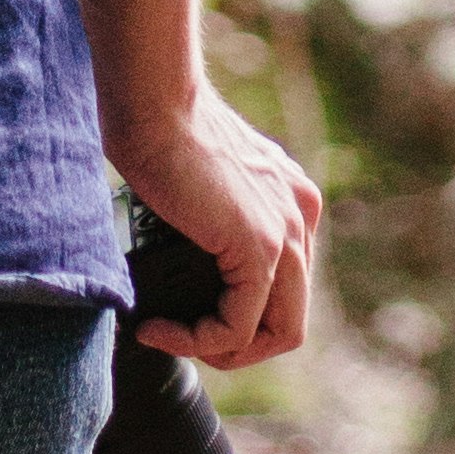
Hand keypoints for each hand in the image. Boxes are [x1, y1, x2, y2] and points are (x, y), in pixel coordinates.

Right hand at [106, 82, 324, 374]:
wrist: (154, 102)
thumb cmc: (157, 128)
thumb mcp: (202, 179)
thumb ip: (212, 214)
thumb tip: (186, 256)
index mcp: (291, 199)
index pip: (284, 286)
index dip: (240, 315)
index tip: (188, 313)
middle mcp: (299, 216)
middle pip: (289, 318)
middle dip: (238, 344)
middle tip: (182, 339)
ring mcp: (286, 232)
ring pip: (276, 333)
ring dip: (220, 351)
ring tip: (170, 338)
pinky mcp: (259, 249)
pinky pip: (236, 327)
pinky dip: (195, 341)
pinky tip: (159, 331)